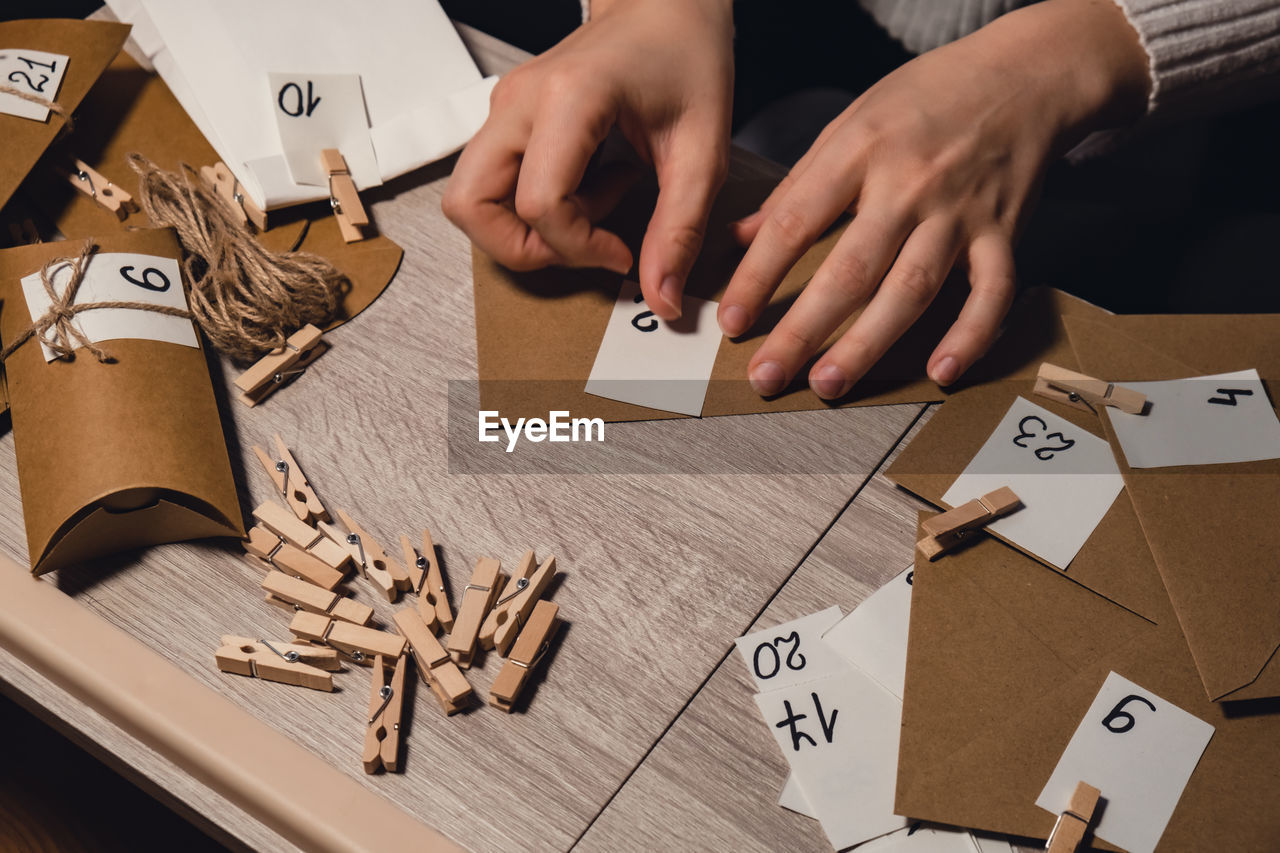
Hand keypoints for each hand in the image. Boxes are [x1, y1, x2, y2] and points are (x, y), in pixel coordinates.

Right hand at [443, 0, 734, 320]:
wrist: (666, 6)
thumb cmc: (686, 58)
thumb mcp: (704, 152)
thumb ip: (680, 229)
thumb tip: (661, 297)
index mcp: (568, 98)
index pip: (538, 203)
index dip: (578, 248)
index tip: (623, 252)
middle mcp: (519, 101)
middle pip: (469, 204)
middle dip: (522, 249)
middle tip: (581, 245)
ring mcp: (505, 108)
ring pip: (468, 198)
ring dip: (520, 230)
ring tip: (587, 211)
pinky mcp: (507, 119)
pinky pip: (492, 183)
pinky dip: (529, 207)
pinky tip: (586, 188)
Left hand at [718, 0, 1150, 397]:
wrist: (1022, 75)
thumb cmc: (925, 100)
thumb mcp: (850, 122)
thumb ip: (798, 185)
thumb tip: (739, 237)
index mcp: (860, 151)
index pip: (796, 222)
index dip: (759, 276)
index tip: (732, 321)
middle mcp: (909, 185)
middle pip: (850, 269)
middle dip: (803, 329)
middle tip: (767, 375)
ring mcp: (960, 212)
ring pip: (911, 289)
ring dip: (867, 344)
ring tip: (827, 384)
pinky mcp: (1005, 232)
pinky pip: (992, 292)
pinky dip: (971, 335)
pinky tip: (941, 372)